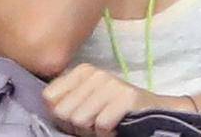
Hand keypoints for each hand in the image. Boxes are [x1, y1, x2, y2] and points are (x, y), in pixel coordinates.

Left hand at [43, 63, 157, 135]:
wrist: (151, 110)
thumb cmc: (112, 108)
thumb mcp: (85, 98)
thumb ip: (65, 99)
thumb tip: (50, 107)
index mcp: (82, 71)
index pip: (49, 98)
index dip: (60, 115)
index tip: (77, 115)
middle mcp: (96, 73)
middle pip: (63, 113)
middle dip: (75, 126)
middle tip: (93, 123)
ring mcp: (112, 84)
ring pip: (80, 121)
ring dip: (91, 131)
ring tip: (104, 124)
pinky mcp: (126, 98)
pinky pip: (101, 125)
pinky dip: (107, 134)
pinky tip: (115, 128)